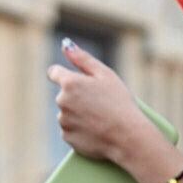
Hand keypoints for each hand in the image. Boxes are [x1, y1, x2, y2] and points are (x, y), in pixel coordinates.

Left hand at [48, 40, 158, 163]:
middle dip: (77, 97)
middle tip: (100, 104)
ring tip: (101, 118)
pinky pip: (71, 130)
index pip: (54, 73)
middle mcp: (62, 101)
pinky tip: (97, 130)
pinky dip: (81, 130)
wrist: (128, 137)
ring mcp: (63, 121)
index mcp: (70, 83)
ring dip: (79, 114)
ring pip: (67, 113)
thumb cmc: (120, 102)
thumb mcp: (105, 75)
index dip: (64, 74)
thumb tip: (65, 45)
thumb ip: (82, 59)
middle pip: (64, 95)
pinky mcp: (67, 137)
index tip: (77, 81)